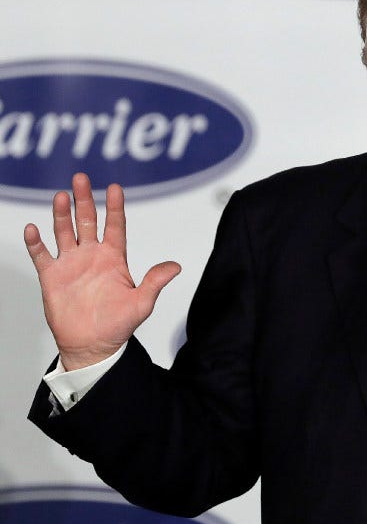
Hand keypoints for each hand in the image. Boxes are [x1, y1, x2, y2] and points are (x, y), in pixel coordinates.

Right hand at [23, 173, 180, 370]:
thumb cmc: (118, 325)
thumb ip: (155, 282)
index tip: (114, 188)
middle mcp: (92, 255)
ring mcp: (71, 263)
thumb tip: (176, 266)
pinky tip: (33, 228)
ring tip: (61, 196)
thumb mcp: (142, 303)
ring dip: (62, 214)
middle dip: (84, 200)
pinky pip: (41, 255)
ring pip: (64, 231)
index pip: (115, 226)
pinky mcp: (52, 276)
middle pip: (87, 221)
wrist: (93, 345)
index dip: (115, 207)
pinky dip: (36, 242)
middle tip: (80, 178)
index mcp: (114, 258)